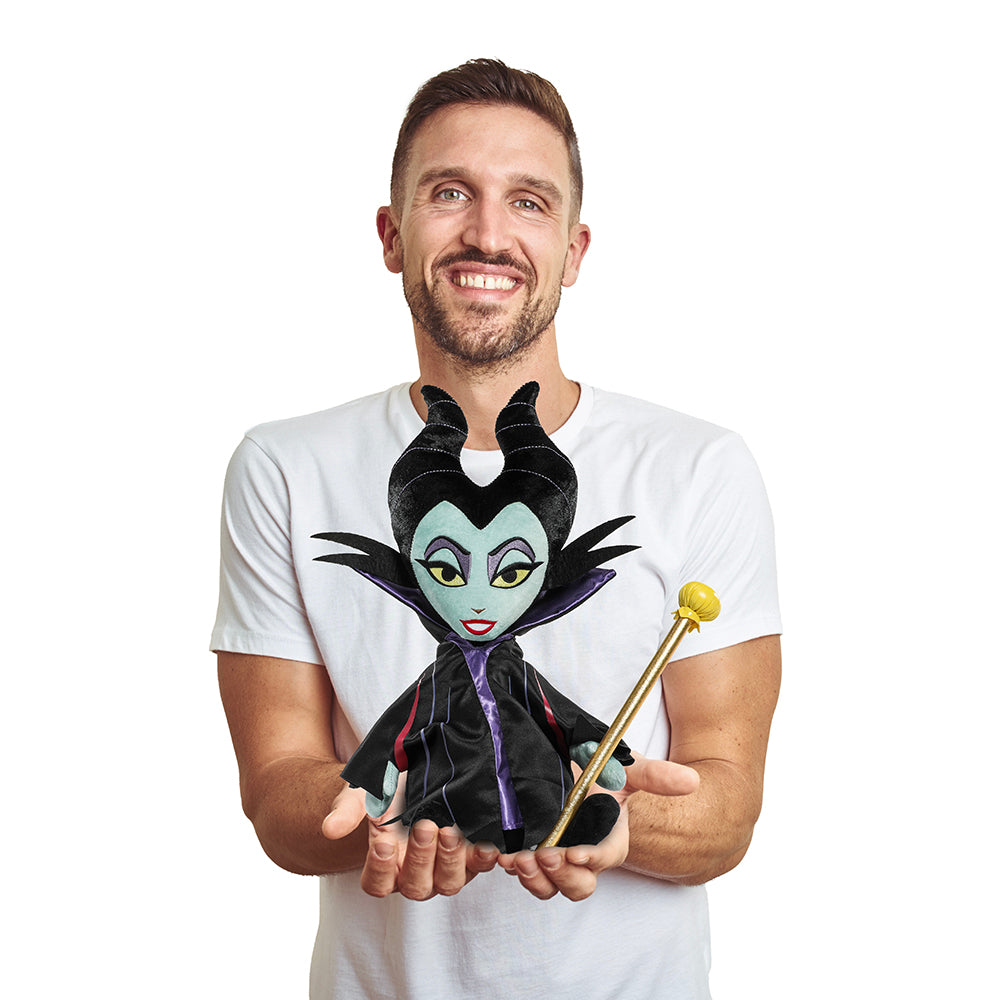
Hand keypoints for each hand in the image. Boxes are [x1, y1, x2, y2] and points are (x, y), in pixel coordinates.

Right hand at [321, 778, 498, 899]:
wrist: (412, 776)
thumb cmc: (385, 790)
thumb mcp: (364, 792)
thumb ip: (347, 810)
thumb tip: (330, 829)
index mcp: (385, 866)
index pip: (378, 883)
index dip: (381, 868)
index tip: (384, 842)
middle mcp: (414, 875)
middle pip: (416, 886)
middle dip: (421, 858)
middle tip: (424, 827)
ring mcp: (444, 868)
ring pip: (448, 883)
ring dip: (451, 859)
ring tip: (450, 831)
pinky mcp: (471, 856)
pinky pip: (479, 866)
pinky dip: (484, 858)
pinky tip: (488, 846)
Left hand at [497, 752, 698, 901]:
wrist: (574, 763)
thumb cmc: (602, 768)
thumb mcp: (627, 767)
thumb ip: (655, 775)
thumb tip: (691, 781)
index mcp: (609, 838)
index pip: (606, 857)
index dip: (593, 859)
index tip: (578, 853)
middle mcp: (582, 852)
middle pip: (577, 884)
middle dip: (561, 876)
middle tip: (544, 856)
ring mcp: (554, 852)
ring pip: (546, 884)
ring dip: (532, 877)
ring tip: (516, 858)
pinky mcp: (527, 847)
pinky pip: (518, 868)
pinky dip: (506, 864)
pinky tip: (495, 852)